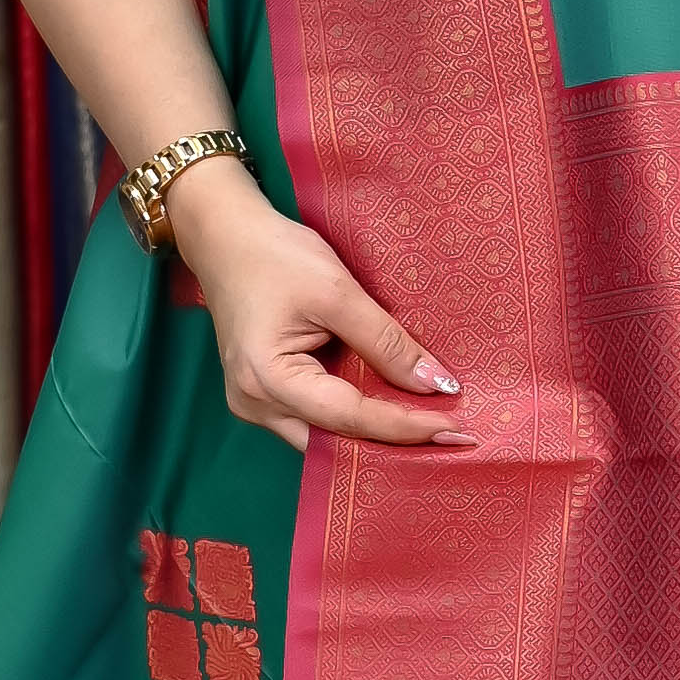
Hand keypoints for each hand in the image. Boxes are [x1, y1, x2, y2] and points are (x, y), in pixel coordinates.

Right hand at [170, 161, 469, 454]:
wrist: (224, 236)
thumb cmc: (274, 255)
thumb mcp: (337, 291)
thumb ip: (386, 342)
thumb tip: (435, 384)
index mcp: (267, 380)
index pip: (350, 418)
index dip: (406, 427)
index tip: (455, 430)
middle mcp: (255, 405)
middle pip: (335, 442)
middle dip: (392, 444)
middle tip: (450, 439)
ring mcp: (255, 404)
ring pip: (325, 438)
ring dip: (373, 434)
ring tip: (427, 427)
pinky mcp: (263, 393)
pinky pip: (315, 420)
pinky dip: (352, 418)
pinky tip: (390, 410)